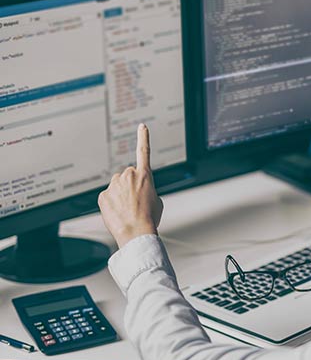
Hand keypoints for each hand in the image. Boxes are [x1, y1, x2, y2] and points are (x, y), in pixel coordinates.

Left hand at [98, 124, 163, 247]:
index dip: (144, 138)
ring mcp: (114, 185)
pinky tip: (118, 213)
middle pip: (127, 176)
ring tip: (128, 210)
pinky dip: (112, 204)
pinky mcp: (103, 195)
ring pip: (116, 186)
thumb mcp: (157, 201)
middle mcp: (128, 176)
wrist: (136, 232)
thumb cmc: (149, 219)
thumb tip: (137, 192)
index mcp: (145, 176)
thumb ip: (147, 189)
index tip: (142, 127)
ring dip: (121, 195)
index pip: (144, 152)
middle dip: (130, 186)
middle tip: (136, 202)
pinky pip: (107, 196)